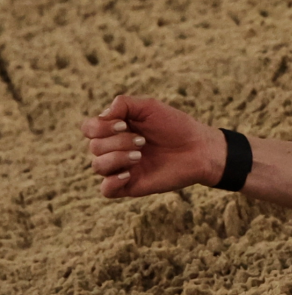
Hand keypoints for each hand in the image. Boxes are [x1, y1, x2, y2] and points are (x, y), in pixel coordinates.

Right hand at [80, 95, 226, 197]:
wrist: (200, 149)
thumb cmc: (177, 126)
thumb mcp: (151, 107)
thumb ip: (124, 104)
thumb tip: (102, 115)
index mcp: (116, 129)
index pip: (89, 128)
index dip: (99, 127)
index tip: (123, 124)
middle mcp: (114, 148)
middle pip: (94, 146)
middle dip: (117, 141)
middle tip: (142, 141)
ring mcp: (121, 168)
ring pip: (97, 166)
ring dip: (116, 158)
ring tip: (140, 155)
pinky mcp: (129, 186)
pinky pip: (105, 190)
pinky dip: (112, 181)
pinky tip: (130, 174)